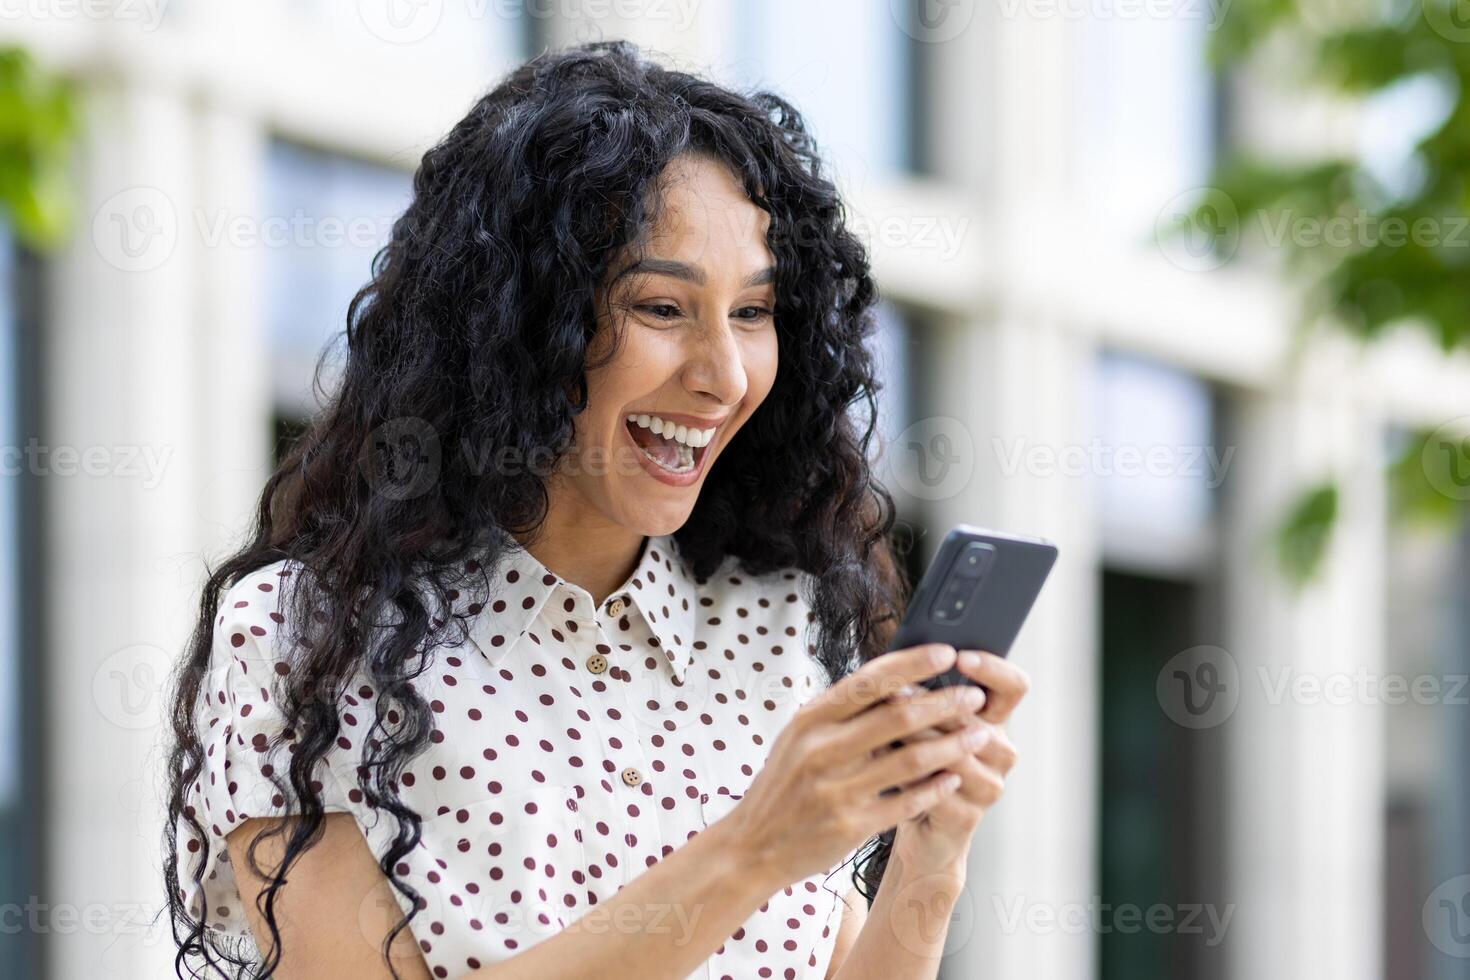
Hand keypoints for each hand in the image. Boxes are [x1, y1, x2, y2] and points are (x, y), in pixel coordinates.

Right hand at [717, 643, 988, 886]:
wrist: (752, 846)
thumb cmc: (783, 785)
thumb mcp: (798, 737)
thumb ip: (839, 711)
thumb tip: (891, 676)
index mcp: (811, 720)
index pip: (870, 680)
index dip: (912, 664)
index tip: (946, 652)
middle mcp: (822, 750)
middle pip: (898, 716)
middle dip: (945, 702)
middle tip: (974, 695)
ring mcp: (837, 789)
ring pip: (910, 759)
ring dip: (951, 745)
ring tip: (978, 734)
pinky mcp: (850, 825)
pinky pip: (906, 802)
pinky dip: (935, 788)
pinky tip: (954, 778)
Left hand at [883, 650, 1029, 875]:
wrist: (922, 828)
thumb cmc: (916, 764)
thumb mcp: (923, 724)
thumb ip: (922, 695)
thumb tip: (899, 661)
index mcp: (995, 720)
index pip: (1013, 685)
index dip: (992, 668)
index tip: (960, 657)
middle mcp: (1001, 750)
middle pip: (970, 717)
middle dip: (928, 703)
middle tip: (893, 690)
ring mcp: (989, 785)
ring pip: (951, 752)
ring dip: (912, 738)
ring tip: (880, 728)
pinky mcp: (969, 815)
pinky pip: (936, 788)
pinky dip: (907, 775)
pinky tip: (882, 767)